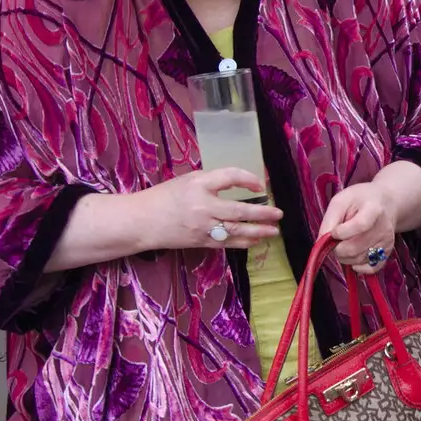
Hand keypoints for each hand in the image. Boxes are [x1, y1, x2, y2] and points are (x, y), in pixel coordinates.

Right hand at [135, 169, 282, 250]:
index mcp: (198, 184)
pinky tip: (255, 240)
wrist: (141, 221)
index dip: (248, 179)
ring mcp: (202, 226)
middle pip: (239, 210)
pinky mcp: (201, 241)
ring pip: (236, 230)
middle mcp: (203, 205)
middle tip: (279, 214)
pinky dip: (243, 242)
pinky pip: (227, 243)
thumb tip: (240, 182)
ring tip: (274, 230)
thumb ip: (213, 181)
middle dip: (262, 213)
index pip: (230, 177)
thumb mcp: (188, 180)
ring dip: (258, 231)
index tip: (260, 186)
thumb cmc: (165, 197)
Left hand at [318, 182, 398, 273]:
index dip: (341, 233)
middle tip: (334, 241)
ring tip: (343, 244)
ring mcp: (386, 242)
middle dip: (337, 248)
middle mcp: (383, 228)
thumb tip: (320, 243)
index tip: (333, 232)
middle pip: (355, 248)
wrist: (385, 203)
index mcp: (374, 210)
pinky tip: (352, 257)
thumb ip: (329, 220)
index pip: (360, 225)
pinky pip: (371, 268)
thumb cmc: (360, 200)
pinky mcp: (387, 252)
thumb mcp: (341, 200)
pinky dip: (358, 267)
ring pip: (359, 259)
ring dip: (344, 257)